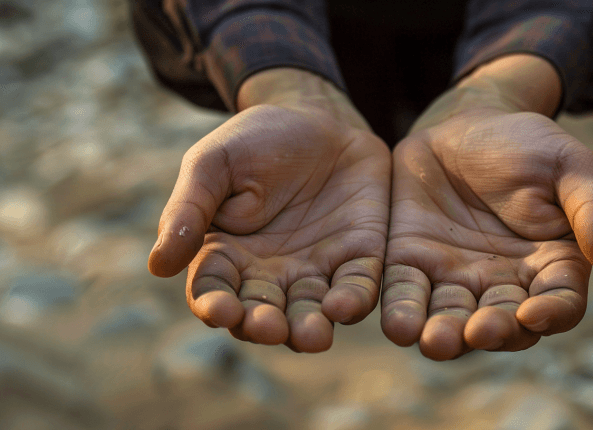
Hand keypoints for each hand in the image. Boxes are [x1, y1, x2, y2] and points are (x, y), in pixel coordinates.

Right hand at [149, 70, 389, 351]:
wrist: (318, 115)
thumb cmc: (256, 140)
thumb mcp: (214, 164)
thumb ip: (189, 210)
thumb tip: (158, 266)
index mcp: (228, 254)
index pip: (215, 290)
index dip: (216, 304)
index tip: (221, 312)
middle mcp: (271, 274)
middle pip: (263, 313)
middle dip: (265, 326)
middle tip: (268, 328)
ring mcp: (316, 269)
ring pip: (311, 312)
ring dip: (310, 328)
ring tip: (312, 335)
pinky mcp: (359, 257)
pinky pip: (358, 286)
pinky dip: (353, 300)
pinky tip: (346, 305)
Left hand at [381, 55, 592, 360]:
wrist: (465, 124)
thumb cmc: (528, 145)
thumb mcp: (569, 167)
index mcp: (551, 266)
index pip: (559, 304)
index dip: (551, 314)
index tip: (532, 313)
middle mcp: (503, 283)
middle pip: (501, 323)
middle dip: (489, 332)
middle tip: (476, 333)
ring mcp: (455, 277)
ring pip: (450, 317)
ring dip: (442, 335)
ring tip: (432, 341)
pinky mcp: (412, 262)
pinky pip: (406, 291)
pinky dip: (402, 310)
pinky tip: (397, 324)